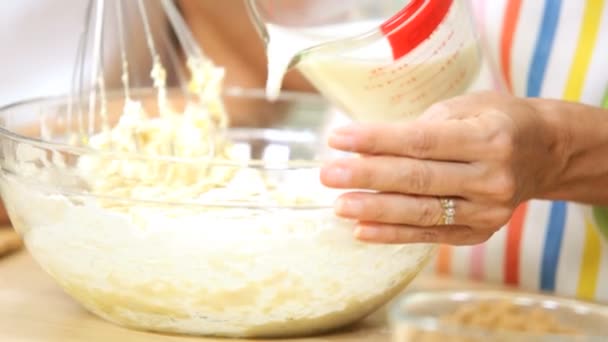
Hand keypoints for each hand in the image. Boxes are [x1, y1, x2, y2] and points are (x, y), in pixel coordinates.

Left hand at [320, 91, 561, 244]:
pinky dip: (393, 234)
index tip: (338, 138)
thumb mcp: (468, 107)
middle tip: (328, 174)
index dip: (376, 140)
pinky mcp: (479, 233)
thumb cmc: (498, 121)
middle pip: (417, 178)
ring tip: (340, 204)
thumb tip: (369, 149)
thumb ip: (422, 128)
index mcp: (489, 137)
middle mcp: (492, 177)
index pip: (421, 141)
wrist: (545, 154)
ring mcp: (488, 211)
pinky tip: (362, 230)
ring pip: (421, 212)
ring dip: (375, 209)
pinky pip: (429, 234)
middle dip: (367, 176)